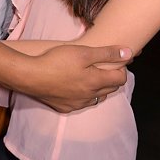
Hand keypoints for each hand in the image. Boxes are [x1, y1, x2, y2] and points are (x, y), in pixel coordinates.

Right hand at [17, 44, 131, 112]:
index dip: (121, 68)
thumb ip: (107, 53)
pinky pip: (81, 103)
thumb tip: (129, 53)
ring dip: (99, 88)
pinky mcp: (65, 108)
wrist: (31, 76)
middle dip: (112, 77)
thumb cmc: (58, 60)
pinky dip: (84, 95)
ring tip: (91, 75)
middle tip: (104, 65)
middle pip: (110, 89)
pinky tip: (76, 85)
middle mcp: (89, 97)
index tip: (115, 60)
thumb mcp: (84, 52)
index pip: (120, 79)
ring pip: (96, 98)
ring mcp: (77, 104)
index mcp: (96, 82)